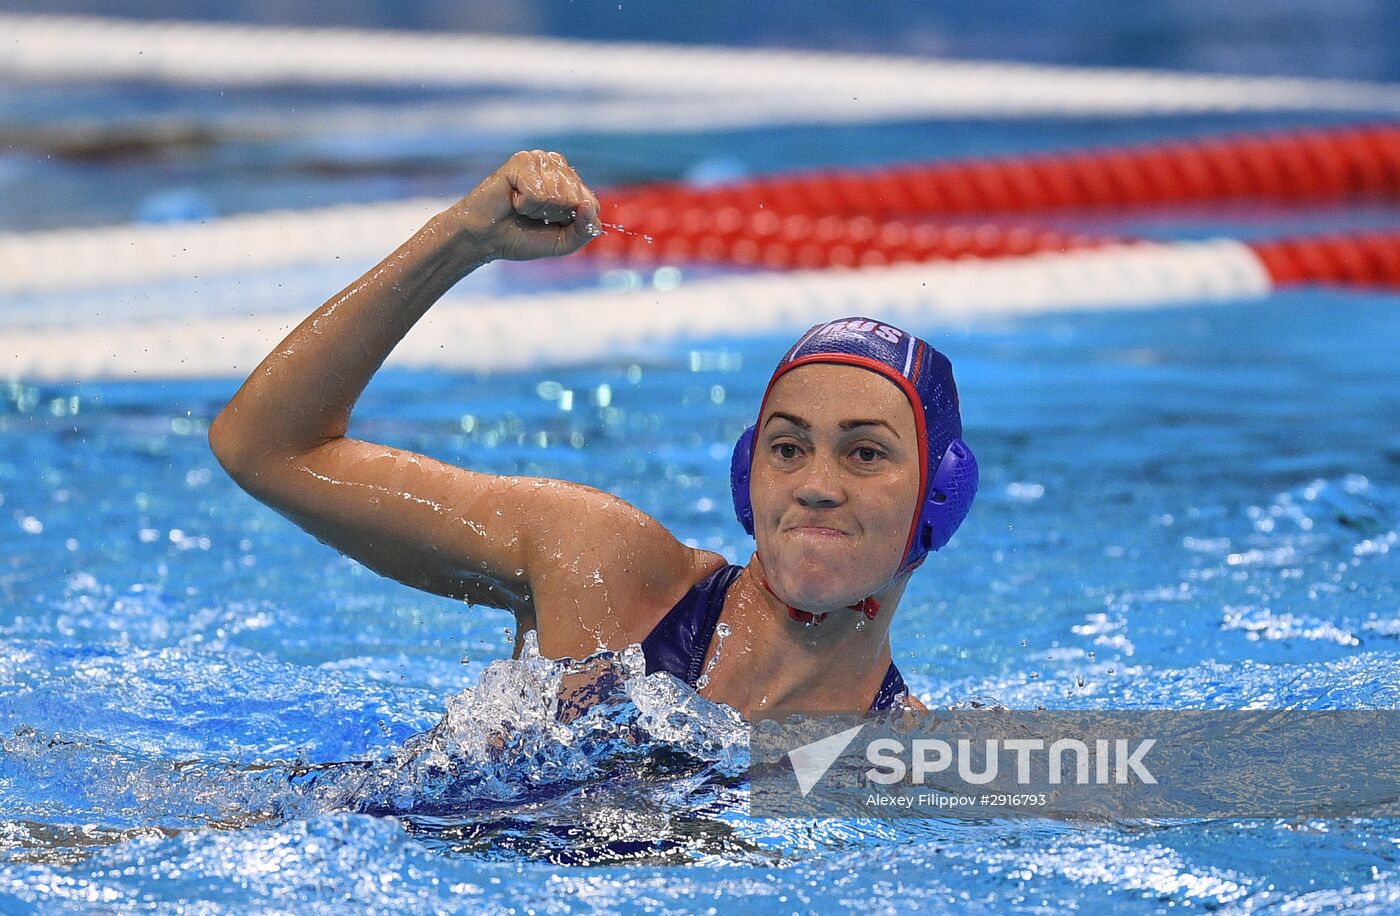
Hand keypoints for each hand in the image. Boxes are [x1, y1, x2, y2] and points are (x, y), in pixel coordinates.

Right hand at [446, 150, 601, 262]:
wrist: (485, 239)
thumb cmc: (521, 237)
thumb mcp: (562, 242)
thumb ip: (585, 230)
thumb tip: (588, 206)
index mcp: (571, 182)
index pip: (592, 204)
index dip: (571, 223)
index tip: (549, 223)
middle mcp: (558, 166)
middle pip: (577, 200)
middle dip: (554, 216)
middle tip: (532, 215)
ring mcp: (540, 160)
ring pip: (559, 195)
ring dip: (538, 210)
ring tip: (522, 206)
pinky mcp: (522, 161)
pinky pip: (538, 192)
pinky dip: (525, 204)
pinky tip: (513, 199)